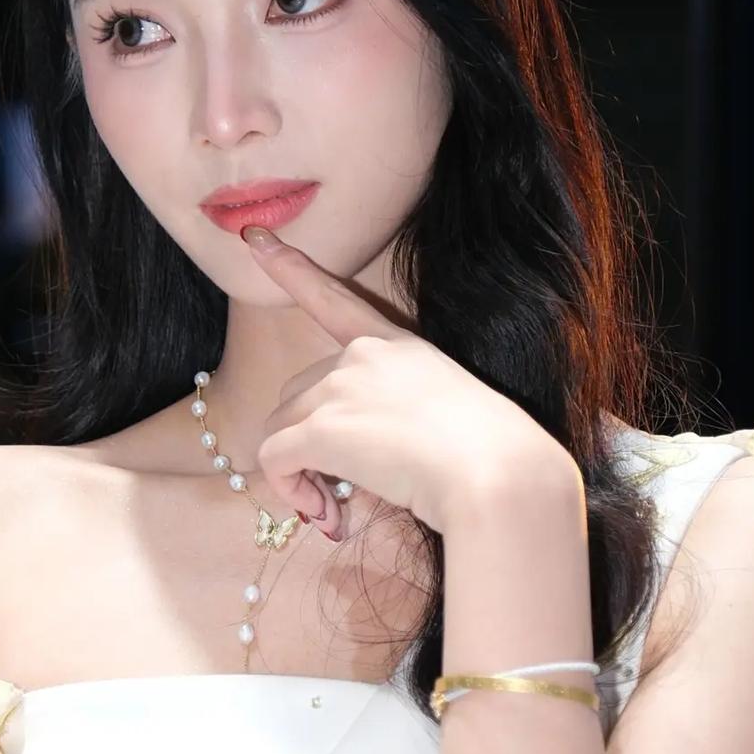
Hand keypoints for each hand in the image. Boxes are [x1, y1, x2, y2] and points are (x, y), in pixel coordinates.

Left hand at [237, 225, 575, 539]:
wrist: (498, 475)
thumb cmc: (491, 461)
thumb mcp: (444, 422)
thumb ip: (391, 426)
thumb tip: (352, 472)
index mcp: (399, 347)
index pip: (336, 300)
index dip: (292, 269)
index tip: (255, 238)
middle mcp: (363, 357)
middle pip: (297, 398)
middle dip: (308, 448)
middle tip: (341, 497)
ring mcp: (340, 387)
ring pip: (281, 433)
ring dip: (300, 478)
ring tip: (338, 511)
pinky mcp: (321, 427)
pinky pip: (274, 461)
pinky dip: (291, 493)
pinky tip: (327, 515)